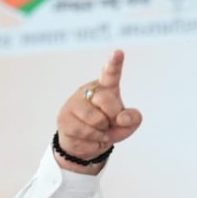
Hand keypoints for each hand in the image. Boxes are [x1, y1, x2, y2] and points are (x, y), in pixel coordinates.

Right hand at [55, 49, 142, 171]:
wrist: (86, 145)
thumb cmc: (108, 128)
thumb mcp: (126, 125)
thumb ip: (133, 118)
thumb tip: (122, 118)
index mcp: (106, 87)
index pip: (111, 73)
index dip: (114, 63)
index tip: (118, 52)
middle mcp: (89, 90)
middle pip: (107, 100)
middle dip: (113, 117)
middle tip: (109, 123)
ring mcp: (75, 103)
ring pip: (96, 119)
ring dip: (102, 131)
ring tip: (99, 130)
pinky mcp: (64, 117)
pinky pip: (85, 131)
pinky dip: (93, 139)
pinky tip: (90, 137)